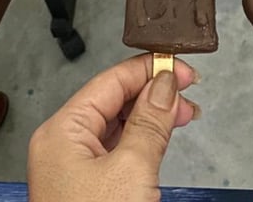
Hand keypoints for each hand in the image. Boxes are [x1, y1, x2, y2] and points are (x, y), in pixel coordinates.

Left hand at [27, 54, 199, 200]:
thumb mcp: (132, 171)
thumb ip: (150, 121)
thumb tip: (165, 82)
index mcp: (61, 131)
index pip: (108, 82)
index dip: (147, 69)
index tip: (181, 65)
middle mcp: (63, 143)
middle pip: (112, 100)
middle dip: (153, 92)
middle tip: (191, 90)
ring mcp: (74, 166)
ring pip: (118, 123)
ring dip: (152, 114)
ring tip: (186, 112)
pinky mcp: (89, 186)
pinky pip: (118, 148)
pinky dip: (144, 138)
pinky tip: (164, 133)